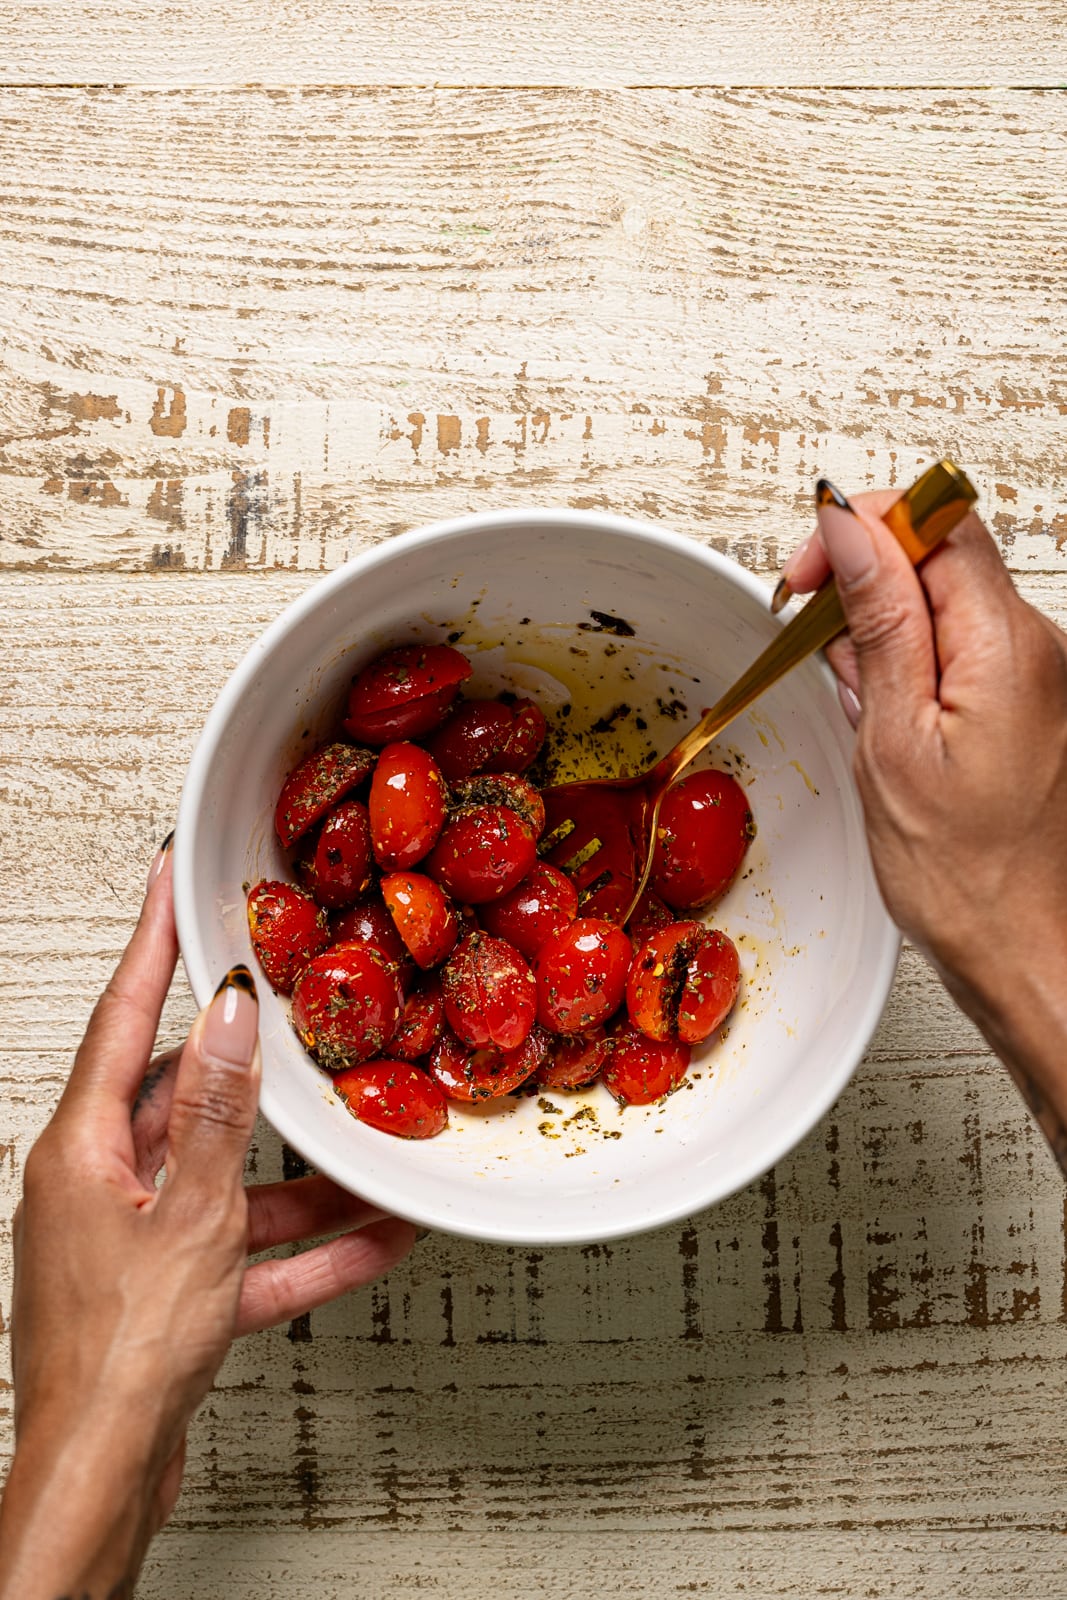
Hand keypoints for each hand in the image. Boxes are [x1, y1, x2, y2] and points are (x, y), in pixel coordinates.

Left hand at [0, 844, 415, 1598]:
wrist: (101, 1477)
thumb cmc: (122, 1356)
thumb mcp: (193, 1217)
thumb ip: (218, 1113)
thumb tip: (231, 1017)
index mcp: (85, 1147)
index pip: (124, 1015)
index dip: (154, 941)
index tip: (171, 880)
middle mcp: (101, 1180)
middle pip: (183, 1094)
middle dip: (250, 1061)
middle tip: (289, 1000)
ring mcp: (133, 1237)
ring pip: (229, 1178)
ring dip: (300, 1173)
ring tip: (370, 1150)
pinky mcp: (166, 1290)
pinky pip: (247, 1250)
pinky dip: (304, 1245)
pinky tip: (373, 1237)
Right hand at [781, 489, 1066, 1166]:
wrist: (1021, 945)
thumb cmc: (964, 873)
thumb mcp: (893, 739)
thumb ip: (877, 621)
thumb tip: (851, 531)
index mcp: (1007, 646)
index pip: (938, 521)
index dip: (864, 527)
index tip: (810, 572)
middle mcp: (1034, 647)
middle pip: (941, 553)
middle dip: (866, 580)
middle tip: (819, 640)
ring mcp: (1032, 674)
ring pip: (942, 602)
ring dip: (883, 631)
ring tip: (860, 704)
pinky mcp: (1020, 702)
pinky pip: (955, 650)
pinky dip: (907, 669)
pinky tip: (885, 721)